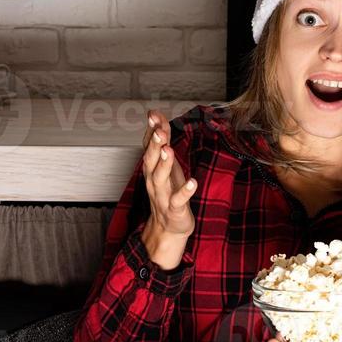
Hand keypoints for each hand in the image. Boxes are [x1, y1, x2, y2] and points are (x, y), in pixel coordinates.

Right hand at [139, 109, 195, 270]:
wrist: (168, 227)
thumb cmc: (168, 192)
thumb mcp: (166, 163)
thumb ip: (162, 140)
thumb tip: (156, 115)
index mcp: (151, 169)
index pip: (148, 146)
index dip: (151, 130)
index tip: (153, 115)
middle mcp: (153, 180)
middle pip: (151, 160)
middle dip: (154, 144)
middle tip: (158, 129)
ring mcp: (163, 195)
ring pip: (159, 178)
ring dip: (164, 163)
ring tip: (168, 149)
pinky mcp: (174, 210)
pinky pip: (178, 200)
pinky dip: (185, 191)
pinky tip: (192, 182)